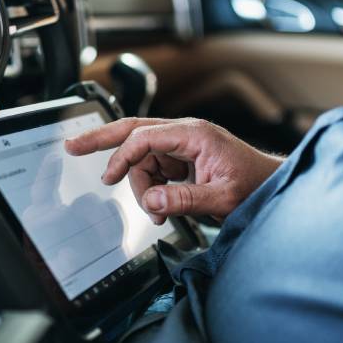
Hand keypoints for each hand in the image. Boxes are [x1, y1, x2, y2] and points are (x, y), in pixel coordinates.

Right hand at [65, 117, 283, 223]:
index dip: (122, 157)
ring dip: (141, 188)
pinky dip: (151, 191)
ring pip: (141, 161)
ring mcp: (181, 147)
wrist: (270, 187)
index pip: (144, 137)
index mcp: (193, 134)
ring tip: (159, 212)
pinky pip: (153, 172)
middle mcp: (184, 135)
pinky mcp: (181, 161)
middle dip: (101, 139)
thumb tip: (153, 200)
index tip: (109, 178)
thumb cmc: (255, 184)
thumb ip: (186, 200)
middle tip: (72, 145)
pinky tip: (162, 208)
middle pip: (132, 131)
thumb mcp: (222, 197)